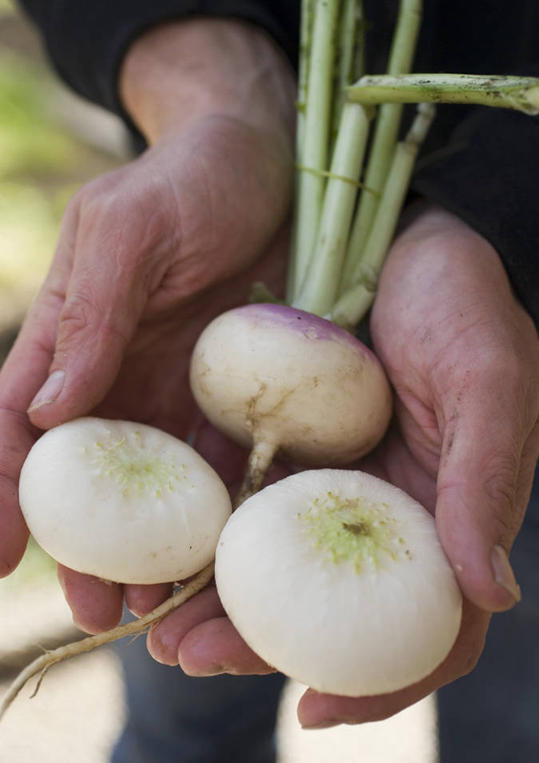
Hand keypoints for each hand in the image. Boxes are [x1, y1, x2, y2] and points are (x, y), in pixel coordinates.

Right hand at [0, 18, 294, 628]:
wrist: (275, 164)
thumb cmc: (190, 180)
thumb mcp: (129, 231)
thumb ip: (89, 315)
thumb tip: (48, 412)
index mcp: (71, 338)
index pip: (18, 424)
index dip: (3, 491)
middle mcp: (119, 376)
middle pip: (91, 477)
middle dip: (87, 547)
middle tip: (101, 611)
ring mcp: (180, 391)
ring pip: (158, 488)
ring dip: (156, 548)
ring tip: (163, 607)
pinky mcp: (237, 395)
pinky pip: (226, 463)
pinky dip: (223, 512)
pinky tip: (231, 553)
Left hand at [147, 204, 538, 726]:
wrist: (396, 229)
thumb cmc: (460, 299)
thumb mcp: (489, 377)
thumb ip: (484, 481)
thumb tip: (491, 593)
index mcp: (441, 511)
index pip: (426, 625)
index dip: (380, 680)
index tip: (318, 709)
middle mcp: (379, 507)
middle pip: (325, 606)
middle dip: (261, 644)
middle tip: (192, 658)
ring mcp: (323, 474)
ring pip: (269, 562)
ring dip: (214, 599)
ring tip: (154, 621)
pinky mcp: (276, 436)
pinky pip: (235, 496)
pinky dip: (198, 527)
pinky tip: (154, 542)